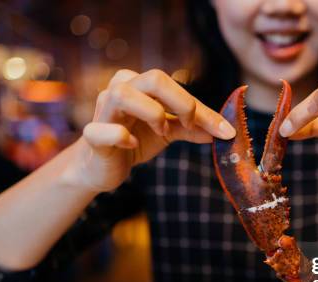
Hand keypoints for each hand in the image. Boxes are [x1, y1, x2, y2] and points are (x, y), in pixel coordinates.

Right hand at [72, 69, 234, 192]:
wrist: (102, 167)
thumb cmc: (134, 140)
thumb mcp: (168, 132)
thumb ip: (192, 128)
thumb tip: (224, 131)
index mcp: (140, 84)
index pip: (175, 86)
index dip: (202, 109)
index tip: (224, 130)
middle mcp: (120, 89)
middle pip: (153, 78)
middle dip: (181, 103)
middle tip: (189, 126)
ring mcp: (103, 110)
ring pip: (124, 94)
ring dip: (152, 113)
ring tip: (161, 131)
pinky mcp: (92, 135)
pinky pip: (103, 129)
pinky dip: (121, 136)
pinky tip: (131, 145)